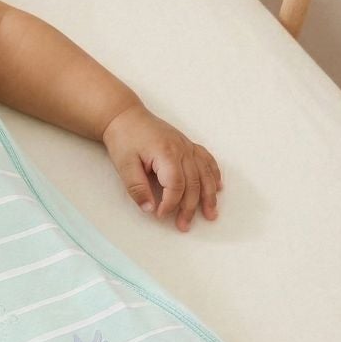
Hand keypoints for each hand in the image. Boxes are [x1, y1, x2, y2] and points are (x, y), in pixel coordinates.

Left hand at [102, 104, 221, 231]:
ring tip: (211, 214)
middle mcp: (182, 149)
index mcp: (166, 153)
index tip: (161, 216)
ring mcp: (187, 146)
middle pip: (194, 183)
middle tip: (184, 226)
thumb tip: (149, 209)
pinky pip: (207, 160)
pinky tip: (217, 187)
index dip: (171, 203)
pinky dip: (214, 175)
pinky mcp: (188, 144)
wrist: (125, 115)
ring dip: (209, 196)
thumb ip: (137, 188)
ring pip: (205, 174)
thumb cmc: (123, 138)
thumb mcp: (123, 164)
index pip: (176, 185)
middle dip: (190, 207)